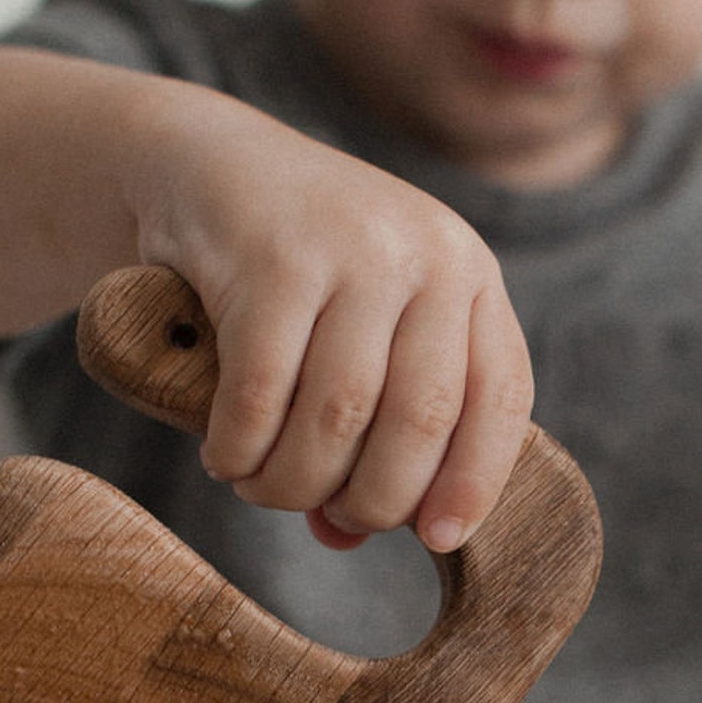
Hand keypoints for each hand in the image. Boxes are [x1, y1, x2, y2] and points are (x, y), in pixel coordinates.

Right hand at [127, 85, 532, 549]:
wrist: (201, 162)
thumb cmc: (291, 270)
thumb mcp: (358, 327)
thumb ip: (370, 425)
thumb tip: (344, 539)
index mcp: (469, 273)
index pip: (500, 396)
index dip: (475, 480)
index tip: (437, 540)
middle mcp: (425, 254)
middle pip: (421, 421)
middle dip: (373, 498)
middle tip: (329, 517)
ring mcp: (352, 249)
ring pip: (340, 417)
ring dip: (295, 481)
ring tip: (262, 487)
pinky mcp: (271, 259)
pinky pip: (264, 393)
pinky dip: (242, 448)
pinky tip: (224, 457)